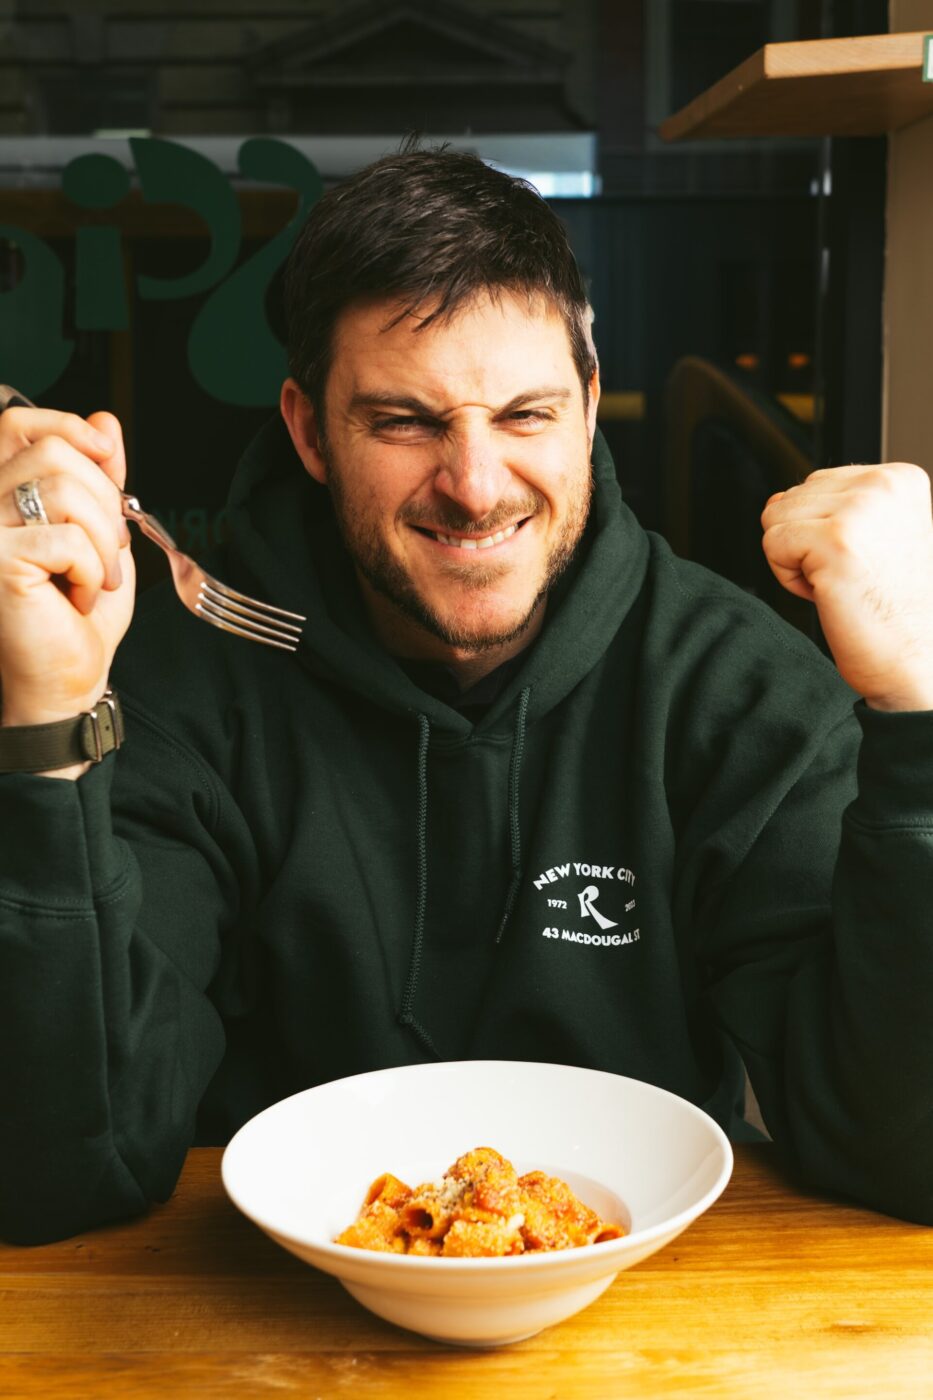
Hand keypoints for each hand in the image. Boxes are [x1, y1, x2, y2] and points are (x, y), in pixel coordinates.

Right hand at [0, 406, 135, 726]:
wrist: (66, 677)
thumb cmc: (76, 615)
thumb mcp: (98, 533)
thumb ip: (98, 476)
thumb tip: (104, 420)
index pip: (18, 425)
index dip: (68, 427)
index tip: (106, 454)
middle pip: (55, 453)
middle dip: (103, 501)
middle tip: (104, 551)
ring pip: (63, 488)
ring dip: (100, 540)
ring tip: (92, 578)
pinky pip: (67, 538)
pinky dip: (91, 570)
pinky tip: (76, 596)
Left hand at [761, 462, 932, 710]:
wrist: (916, 659)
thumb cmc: (892, 610)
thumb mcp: (870, 539)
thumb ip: (827, 509)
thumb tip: (773, 502)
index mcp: (898, 479)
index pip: (816, 485)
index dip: (822, 532)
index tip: (862, 561)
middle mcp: (883, 485)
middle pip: (791, 499)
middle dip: (805, 545)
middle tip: (851, 577)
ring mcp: (860, 509)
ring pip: (775, 520)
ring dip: (797, 562)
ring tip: (842, 584)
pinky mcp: (834, 540)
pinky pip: (772, 545)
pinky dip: (789, 579)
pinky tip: (830, 593)